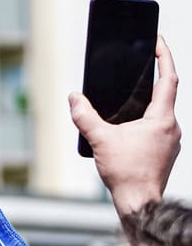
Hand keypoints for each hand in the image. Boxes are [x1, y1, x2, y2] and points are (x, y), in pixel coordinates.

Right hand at [71, 35, 179, 215]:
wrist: (139, 202)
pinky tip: (128, 128)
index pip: (169, 79)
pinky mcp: (166, 152)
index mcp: (162, 119)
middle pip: (166, 94)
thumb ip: (85, 116)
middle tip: (141, 66)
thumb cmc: (126, 174)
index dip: (164, 57)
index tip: (158, 42)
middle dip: (154, 79)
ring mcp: (171, 141)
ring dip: (148, 104)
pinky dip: (145, 122)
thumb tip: (74, 98)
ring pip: (161, 113)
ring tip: (129, 99)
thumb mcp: (100, 140)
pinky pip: (158, 129)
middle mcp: (172, 127)